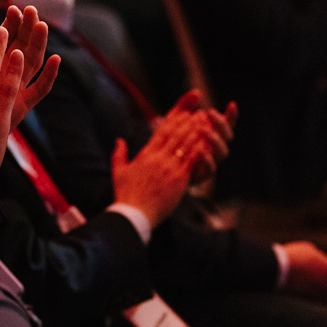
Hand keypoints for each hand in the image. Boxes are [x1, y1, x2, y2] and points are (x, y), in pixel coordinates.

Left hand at [0, 5, 60, 127]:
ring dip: (39, 44)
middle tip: (29, 10)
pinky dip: (49, 76)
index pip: (2, 39)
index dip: (9, 23)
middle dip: (25, 28)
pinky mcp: (19, 109)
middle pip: (20, 46)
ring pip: (31, 63)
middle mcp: (2, 78)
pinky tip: (56, 59)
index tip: (11, 7)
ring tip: (41, 25)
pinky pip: (39, 90)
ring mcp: (13, 92)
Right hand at [112, 110, 215, 226]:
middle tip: (199, 113)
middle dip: (189, 122)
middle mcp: (158, 158)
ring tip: (206, 123)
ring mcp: (169, 168)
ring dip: (197, 132)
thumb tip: (119, 140)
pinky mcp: (178, 179)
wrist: (134, 214)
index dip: (174, 119)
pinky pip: (191, 161)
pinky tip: (207, 142)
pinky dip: (199, 150)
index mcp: (145, 154)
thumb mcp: (118, 171)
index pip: (162, 131)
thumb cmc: (126, 195)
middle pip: (176, 134)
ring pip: (185, 145)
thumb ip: (119, 154)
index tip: (184, 112)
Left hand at [155, 91, 236, 183]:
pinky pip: (211, 169)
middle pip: (227, 136)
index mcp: (212, 134)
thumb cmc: (171, 144)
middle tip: (209, 113)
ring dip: (215, 140)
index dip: (231, 115)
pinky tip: (201, 151)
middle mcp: (215, 148)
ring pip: (222, 152)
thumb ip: (185, 107)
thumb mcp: (174, 122)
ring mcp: (211, 161)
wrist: (161, 173)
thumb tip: (197, 92)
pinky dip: (208, 159)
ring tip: (205, 130)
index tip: (231, 104)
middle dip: (221, 124)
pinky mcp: (203, 174)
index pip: (227, 123)